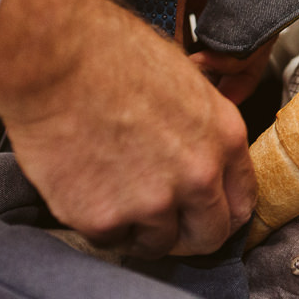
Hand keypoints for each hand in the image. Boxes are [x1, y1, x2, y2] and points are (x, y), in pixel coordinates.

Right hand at [0, 0, 256, 257]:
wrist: (57, 59)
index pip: (242, 200)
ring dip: (139, 230)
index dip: (222, 212)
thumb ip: (200, 128)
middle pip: (209, 235)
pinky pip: (108, 240)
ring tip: (114, 196)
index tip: (204, 215)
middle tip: (162, 224)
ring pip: (157, 244)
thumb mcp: (185, 82)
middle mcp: (198, 175)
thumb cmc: (112, 54)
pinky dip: (96, 224)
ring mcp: (152, 202)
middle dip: (188, 235)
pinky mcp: (104, 219)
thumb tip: (197, 149)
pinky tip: (85, 188)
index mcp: (224, 138)